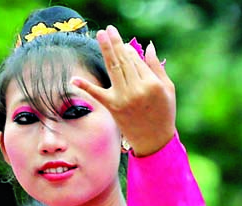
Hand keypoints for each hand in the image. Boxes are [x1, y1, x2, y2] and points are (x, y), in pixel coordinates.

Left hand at [72, 26, 175, 156]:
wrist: (154, 139)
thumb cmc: (163, 112)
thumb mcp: (167, 88)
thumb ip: (156, 67)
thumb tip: (147, 46)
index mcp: (151, 83)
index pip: (135, 60)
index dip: (127, 49)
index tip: (121, 41)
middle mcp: (136, 89)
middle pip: (122, 61)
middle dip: (114, 43)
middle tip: (106, 30)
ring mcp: (122, 99)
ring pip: (112, 70)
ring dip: (105, 51)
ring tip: (99, 37)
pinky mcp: (112, 108)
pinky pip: (97, 94)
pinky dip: (85, 86)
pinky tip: (74, 79)